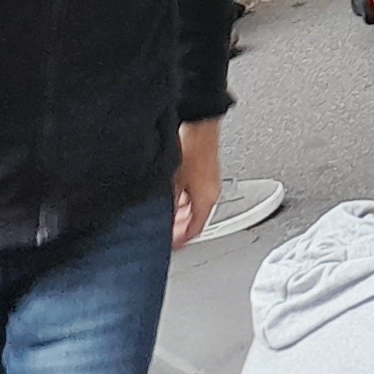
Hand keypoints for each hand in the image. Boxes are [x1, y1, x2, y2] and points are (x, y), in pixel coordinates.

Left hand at [173, 122, 222, 249]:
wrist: (200, 127)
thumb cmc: (193, 151)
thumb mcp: (173, 185)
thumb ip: (169, 208)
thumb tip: (161, 223)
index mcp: (208, 200)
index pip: (196, 231)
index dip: (181, 241)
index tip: (169, 246)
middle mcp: (212, 193)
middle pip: (195, 221)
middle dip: (179, 229)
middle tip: (164, 234)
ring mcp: (209, 183)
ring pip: (194, 208)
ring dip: (180, 215)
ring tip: (165, 218)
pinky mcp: (205, 174)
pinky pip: (194, 196)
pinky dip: (183, 201)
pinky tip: (170, 198)